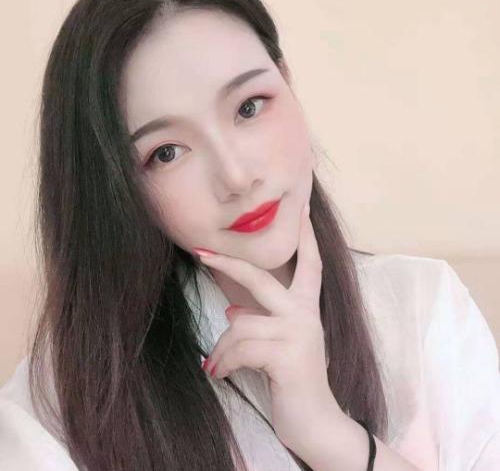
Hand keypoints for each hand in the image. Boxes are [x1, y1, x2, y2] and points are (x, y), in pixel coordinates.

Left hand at [193, 200, 343, 452]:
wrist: (316, 423)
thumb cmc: (293, 380)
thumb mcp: (279, 345)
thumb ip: (262, 322)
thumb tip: (232, 309)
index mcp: (307, 308)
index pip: (310, 264)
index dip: (305, 236)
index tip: (301, 208)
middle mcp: (306, 315)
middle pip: (261, 278)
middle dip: (229, 263)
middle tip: (201, 253)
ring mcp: (298, 333)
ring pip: (239, 324)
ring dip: (222, 348)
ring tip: (218, 366)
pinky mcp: (287, 356)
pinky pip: (239, 349)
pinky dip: (223, 363)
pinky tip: (220, 375)